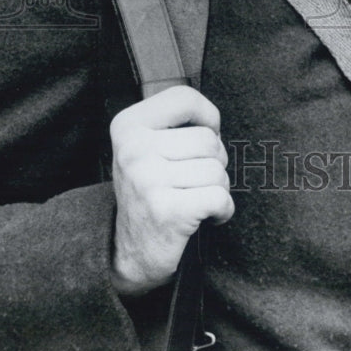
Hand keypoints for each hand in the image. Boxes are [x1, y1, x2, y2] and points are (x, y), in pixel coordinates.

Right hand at [109, 85, 233, 295]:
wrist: (127, 252)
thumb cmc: (150, 190)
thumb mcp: (148, 146)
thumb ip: (176, 123)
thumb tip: (213, 122)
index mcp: (127, 126)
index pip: (185, 98)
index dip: (206, 117)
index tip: (203, 136)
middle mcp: (133, 150)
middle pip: (208, 140)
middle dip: (214, 161)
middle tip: (194, 180)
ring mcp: (148, 181)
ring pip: (217, 170)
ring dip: (217, 188)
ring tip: (194, 198)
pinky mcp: (168, 212)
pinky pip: (220, 198)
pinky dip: (223, 210)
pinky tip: (206, 216)